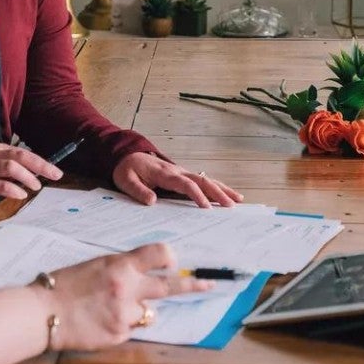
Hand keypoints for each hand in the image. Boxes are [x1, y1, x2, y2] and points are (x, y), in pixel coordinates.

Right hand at [0, 141, 64, 206]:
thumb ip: (10, 168)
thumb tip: (36, 175)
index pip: (23, 152)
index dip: (41, 162)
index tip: (55, 172)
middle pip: (20, 156)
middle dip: (41, 165)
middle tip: (54, 175)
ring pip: (11, 167)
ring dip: (27, 177)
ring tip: (36, 186)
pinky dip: (12, 189)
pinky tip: (20, 194)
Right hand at [41, 243, 210, 349]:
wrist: (43, 312)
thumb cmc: (64, 285)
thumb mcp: (95, 266)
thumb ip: (122, 270)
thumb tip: (143, 274)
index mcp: (121, 265)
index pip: (159, 254)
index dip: (170, 257)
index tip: (176, 261)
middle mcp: (129, 288)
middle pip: (171, 286)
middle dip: (193, 285)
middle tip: (209, 285)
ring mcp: (126, 314)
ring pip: (149, 312)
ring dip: (138, 310)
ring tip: (109, 308)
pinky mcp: (120, 334)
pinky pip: (131, 328)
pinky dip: (121, 325)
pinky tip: (100, 321)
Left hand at [112, 152, 242, 207]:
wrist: (127, 155)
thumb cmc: (127, 169)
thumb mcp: (126, 180)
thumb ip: (138, 190)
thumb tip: (152, 202)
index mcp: (164, 173)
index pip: (185, 184)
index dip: (197, 195)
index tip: (206, 208)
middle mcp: (177, 171)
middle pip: (202, 180)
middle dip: (218, 192)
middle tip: (230, 205)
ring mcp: (181, 172)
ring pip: (206, 179)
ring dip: (222, 189)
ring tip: (237, 200)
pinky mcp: (182, 176)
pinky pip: (202, 181)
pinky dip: (216, 187)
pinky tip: (227, 195)